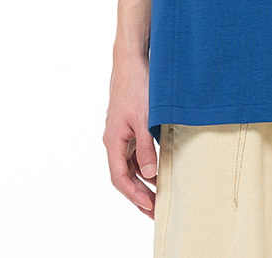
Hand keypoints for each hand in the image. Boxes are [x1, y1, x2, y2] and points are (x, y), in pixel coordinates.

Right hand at [103, 55, 156, 218]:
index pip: (120, 178)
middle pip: (124, 175)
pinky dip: (144, 164)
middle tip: (156, 211)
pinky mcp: (128, 125)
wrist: (132, 60)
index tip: (150, 206)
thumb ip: (145, 148)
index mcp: (113, 140)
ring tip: (158, 196)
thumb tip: (149, 175)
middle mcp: (114, 140)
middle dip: (139, 194)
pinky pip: (133, 152)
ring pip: (129, 165)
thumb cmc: (137, 86)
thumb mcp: (145, 118)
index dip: (134, 194)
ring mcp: (120, 133)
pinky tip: (157, 170)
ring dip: (142, 181)